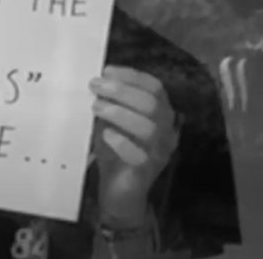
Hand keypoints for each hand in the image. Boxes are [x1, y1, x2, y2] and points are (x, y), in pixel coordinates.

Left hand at [89, 66, 178, 225]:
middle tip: (96, 87)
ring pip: (148, 127)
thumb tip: (97, 82)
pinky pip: (139, 155)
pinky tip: (106, 134)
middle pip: (152, 104)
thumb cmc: (116, 151)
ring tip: (97, 107)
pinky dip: (121, 141)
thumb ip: (110, 103)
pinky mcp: (148, 170)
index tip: (106, 71)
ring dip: (120, 113)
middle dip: (122, 91)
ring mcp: (160, 151)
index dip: (131, 76)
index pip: (154, 87)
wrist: (120, 192)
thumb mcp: (112, 121)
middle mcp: (166, 130)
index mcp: (160, 113)